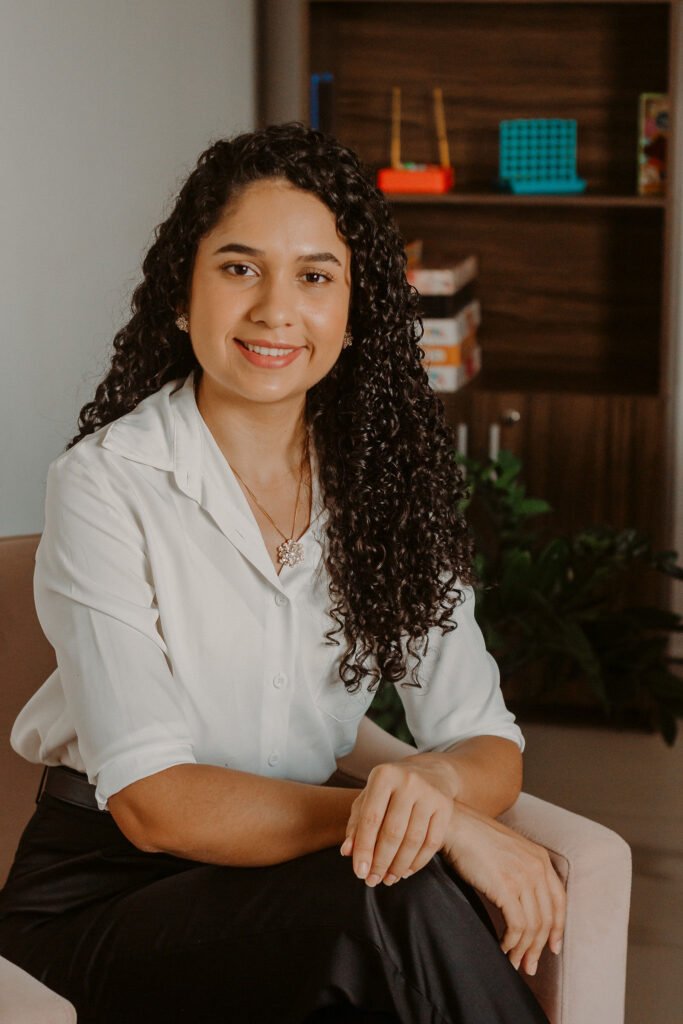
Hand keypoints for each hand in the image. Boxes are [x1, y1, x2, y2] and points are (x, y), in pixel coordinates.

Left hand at [340, 755, 454, 886]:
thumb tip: (347, 852)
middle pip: (393, 832)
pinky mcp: (446, 806)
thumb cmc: (391, 789)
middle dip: (381, 862)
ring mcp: (429, 793)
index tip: (359, 873)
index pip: (371, 818)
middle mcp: (408, 781)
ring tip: (388, 878)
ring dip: (398, 866)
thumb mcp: (369, 798)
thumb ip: (356, 823)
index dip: (364, 848)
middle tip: (372, 881)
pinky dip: (417, 862)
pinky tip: (405, 871)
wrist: (429, 772)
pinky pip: (432, 843)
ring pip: (413, 840)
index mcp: (384, 775)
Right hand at [440, 802, 565, 975]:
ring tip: (514, 962)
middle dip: (539, 947)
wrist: (455, 824)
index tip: (553, 947)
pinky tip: (502, 947)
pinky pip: (517, 925)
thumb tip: (522, 903)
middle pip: (547, 918)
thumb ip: (521, 870)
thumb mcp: (508, 850)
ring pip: (533, 926)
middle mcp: (537, 867)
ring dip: (524, 950)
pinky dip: (511, 942)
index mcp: (540, 858)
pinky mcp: (506, 887)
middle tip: (529, 966)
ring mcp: (523, 876)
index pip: (559, 901)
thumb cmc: (474, 838)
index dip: (558, 928)